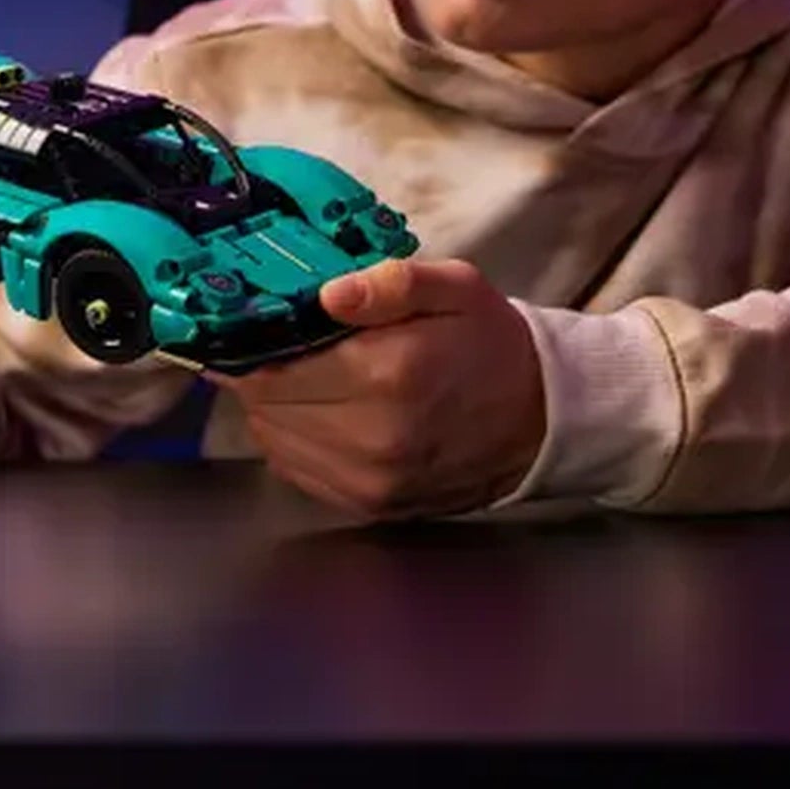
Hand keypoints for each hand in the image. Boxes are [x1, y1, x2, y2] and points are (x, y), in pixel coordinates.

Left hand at [233, 257, 545, 518]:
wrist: (540, 419)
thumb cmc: (489, 344)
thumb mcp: (454, 288)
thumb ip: (390, 284)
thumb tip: (327, 294)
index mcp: (386, 374)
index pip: (272, 369)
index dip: (250, 346)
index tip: (249, 327)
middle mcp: (372, 437)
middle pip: (266, 407)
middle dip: (260, 375)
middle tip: (276, 347)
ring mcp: (370, 480)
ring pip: (275, 441)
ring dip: (274, 409)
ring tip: (301, 379)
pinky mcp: (371, 505)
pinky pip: (299, 470)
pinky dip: (295, 440)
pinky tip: (319, 413)